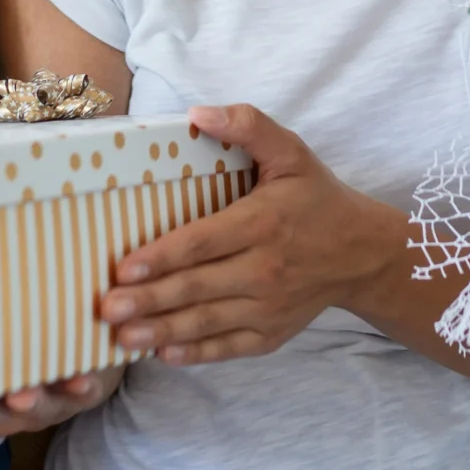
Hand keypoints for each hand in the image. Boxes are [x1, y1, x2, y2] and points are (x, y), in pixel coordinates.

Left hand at [97, 104, 403, 365]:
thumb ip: (248, 126)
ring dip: (162, 332)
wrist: (363, 254)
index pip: (203, 242)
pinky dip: (196, 355)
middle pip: (197, 288)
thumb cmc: (318, 199)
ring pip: (207, 323)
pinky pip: (228, 348)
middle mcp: (265, 269)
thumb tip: (197, 113)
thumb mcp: (291, 152)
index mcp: (262, 223)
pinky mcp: (272, 334)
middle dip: (149, 300)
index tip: (124, 267)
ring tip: (122, 337)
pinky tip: (164, 356)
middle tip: (106, 309)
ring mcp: (269, 307)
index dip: (162, 257)